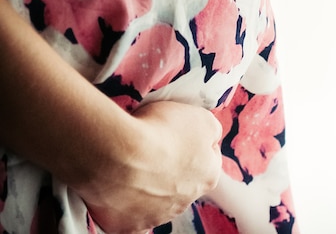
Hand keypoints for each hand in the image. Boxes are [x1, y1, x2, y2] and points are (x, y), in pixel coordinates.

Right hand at [78, 100, 221, 233]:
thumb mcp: (201, 117)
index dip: (193, 141)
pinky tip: (117, 185)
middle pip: (181, 181)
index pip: (209, 158)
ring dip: (147, 184)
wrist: (119, 153)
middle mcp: (185, 202)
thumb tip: (212, 136)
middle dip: (170, 166)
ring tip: (131, 161)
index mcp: (207, 176)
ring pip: (155, 199)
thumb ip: (212, 130)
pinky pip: (128, 215)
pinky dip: (124, 203)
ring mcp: (155, 216)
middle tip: (153, 145)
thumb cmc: (161, 131)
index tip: (177, 131)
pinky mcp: (127, 225)